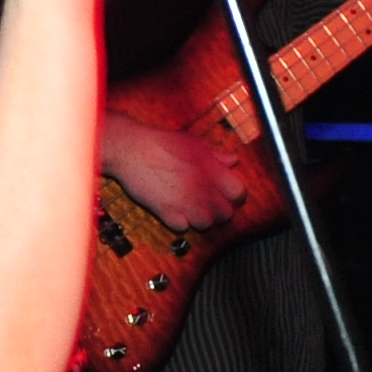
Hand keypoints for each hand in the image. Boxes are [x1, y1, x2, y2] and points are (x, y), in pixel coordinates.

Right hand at [103, 113, 263, 231]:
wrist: (132, 149)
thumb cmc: (162, 143)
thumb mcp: (194, 144)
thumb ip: (216, 156)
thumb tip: (233, 161)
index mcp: (212, 170)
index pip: (239, 193)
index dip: (235, 196)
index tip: (228, 196)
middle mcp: (202, 188)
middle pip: (225, 214)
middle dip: (219, 212)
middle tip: (210, 206)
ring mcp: (185, 201)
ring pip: (206, 224)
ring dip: (201, 220)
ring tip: (193, 211)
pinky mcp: (166, 212)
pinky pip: (182, 228)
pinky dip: (180, 223)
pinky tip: (175, 212)